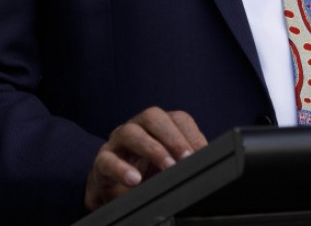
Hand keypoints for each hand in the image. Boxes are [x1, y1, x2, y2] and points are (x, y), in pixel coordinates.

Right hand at [83, 107, 207, 210]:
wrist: (115, 194)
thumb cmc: (146, 174)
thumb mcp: (170, 166)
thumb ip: (186, 160)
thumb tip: (209, 161)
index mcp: (157, 127)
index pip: (177, 118)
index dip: (191, 134)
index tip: (203, 154)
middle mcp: (137, 127)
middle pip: (153, 116)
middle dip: (173, 137)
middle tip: (187, 159)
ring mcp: (117, 143)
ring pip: (130, 133)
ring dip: (152, 150)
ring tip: (168, 168)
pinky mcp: (101, 163)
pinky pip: (107, 160)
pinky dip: (121, 169)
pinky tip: (135, 180)